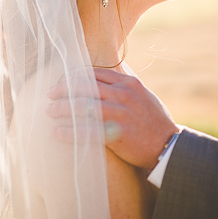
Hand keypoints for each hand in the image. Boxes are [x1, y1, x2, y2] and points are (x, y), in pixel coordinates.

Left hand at [46, 68, 178, 168]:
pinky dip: (69, 131)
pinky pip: (87, 131)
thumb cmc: (153, 120)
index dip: (74, 76)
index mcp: (128, 83)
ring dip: (62, 108)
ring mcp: (121, 113)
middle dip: (63, 89)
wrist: (169, 146)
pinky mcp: (118, 134)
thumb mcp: (142, 94)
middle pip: (85, 86)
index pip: (94, 73)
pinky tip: (56, 132)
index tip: (62, 80)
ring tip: (49, 111)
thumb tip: (105, 73)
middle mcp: (124, 95)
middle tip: (49, 94)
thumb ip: (123, 84)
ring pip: (83, 106)